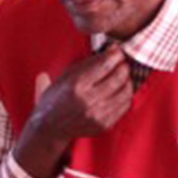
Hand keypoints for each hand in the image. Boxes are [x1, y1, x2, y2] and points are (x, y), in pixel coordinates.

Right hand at [19, 48, 136, 175]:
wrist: (50, 127)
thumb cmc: (57, 97)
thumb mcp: (66, 75)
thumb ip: (89, 62)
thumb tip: (113, 50)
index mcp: (76, 85)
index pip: (104, 66)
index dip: (115, 56)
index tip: (118, 52)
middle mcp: (88, 101)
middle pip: (117, 79)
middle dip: (124, 67)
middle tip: (123, 63)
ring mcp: (97, 115)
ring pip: (124, 93)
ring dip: (127, 81)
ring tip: (123, 76)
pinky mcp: (104, 125)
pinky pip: (124, 106)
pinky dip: (125, 96)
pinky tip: (121, 91)